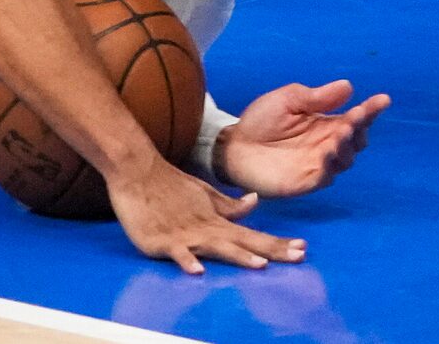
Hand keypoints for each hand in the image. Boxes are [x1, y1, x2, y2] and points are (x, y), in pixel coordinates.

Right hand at [109, 160, 305, 273]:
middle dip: (271, 250)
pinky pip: (177, 253)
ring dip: (238, 256)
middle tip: (298, 257)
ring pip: (216, 247)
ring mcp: (185, 234)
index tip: (303, 248)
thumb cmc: (169, 183)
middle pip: (243, 242)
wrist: (136, 168)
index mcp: (216, 220)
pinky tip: (198, 271)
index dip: (277, 243)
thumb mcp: (203, 193)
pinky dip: (187, 261)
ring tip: (259, 264)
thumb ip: (228, 205)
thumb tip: (255, 203)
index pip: (253, 234)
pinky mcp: (162, 240)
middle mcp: (206, 228)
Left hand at [215, 81, 390, 199]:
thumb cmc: (261, 121)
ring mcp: (319, 164)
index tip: (383, 100)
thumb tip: (348, 86)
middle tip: (353, 118)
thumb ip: (316, 97)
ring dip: (346, 147)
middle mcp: (328, 144)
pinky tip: (327, 154)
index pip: (355, 117)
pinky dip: (330, 167)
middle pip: (356, 140)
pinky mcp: (306, 182)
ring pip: (345, 159)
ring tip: (340, 133)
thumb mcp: (287, 100)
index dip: (371, 110)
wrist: (234, 146)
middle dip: (360, 129)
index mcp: (326, 123)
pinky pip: (325, 178)